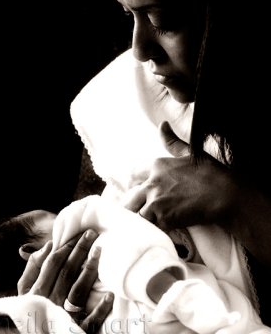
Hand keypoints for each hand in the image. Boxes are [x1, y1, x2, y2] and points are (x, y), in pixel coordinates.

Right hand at [18, 230, 113, 333]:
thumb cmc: (33, 307)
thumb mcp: (26, 290)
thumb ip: (33, 267)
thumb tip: (48, 245)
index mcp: (36, 292)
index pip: (53, 263)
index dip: (66, 246)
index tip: (79, 232)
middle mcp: (50, 303)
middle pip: (67, 272)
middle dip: (80, 250)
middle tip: (92, 234)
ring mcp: (64, 318)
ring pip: (78, 291)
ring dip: (89, 270)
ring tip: (99, 251)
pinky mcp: (77, 331)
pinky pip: (90, 321)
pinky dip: (100, 309)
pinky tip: (110, 294)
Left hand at [124, 121, 239, 231]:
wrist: (227, 195)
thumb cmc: (212, 173)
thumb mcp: (190, 152)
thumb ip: (172, 141)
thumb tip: (162, 124)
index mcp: (157, 165)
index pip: (133, 175)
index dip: (134, 185)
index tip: (139, 193)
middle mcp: (153, 182)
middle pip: (129, 197)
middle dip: (132, 206)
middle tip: (140, 214)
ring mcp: (156, 200)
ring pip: (135, 214)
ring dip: (140, 220)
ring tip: (147, 226)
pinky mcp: (163, 217)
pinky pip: (148, 227)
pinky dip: (151, 231)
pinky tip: (158, 232)